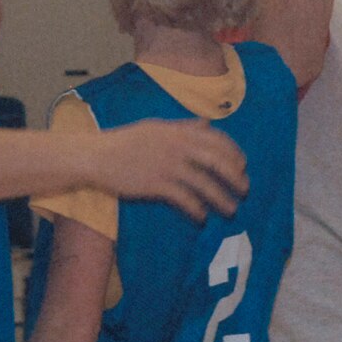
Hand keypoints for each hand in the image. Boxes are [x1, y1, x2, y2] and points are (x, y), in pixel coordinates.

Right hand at [88, 119, 247, 221]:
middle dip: (235, 178)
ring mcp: (168, 166)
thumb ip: (183, 126)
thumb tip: (205, 123)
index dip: (234, 154)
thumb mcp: (156, 127)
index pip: (217, 140)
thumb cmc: (125, 141)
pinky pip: (185, 199)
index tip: (243, 166)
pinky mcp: (157, 185)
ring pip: (205, 184)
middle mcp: (177, 146)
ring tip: (231, 210)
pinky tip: (202, 218)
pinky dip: (197, 210)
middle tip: (245, 190)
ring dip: (222, 199)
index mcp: (179, 131)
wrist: (97, 156)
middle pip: (217, 162)